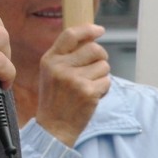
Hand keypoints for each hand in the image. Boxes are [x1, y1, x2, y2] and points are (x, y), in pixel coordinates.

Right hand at [35, 23, 110, 146]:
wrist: (53, 127)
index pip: (70, 35)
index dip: (88, 29)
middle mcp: (61, 67)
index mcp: (50, 59)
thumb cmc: (54, 98)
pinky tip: (92, 96)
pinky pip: (107, 81)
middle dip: (101, 56)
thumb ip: (64, 56)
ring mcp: (74, 80)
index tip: (99, 30)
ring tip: (89, 85)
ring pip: (103, 65)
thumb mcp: (50, 72)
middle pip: (93, 49)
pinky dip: (104, 88)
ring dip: (102, 75)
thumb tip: (89, 39)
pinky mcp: (88, 92)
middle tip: (97, 66)